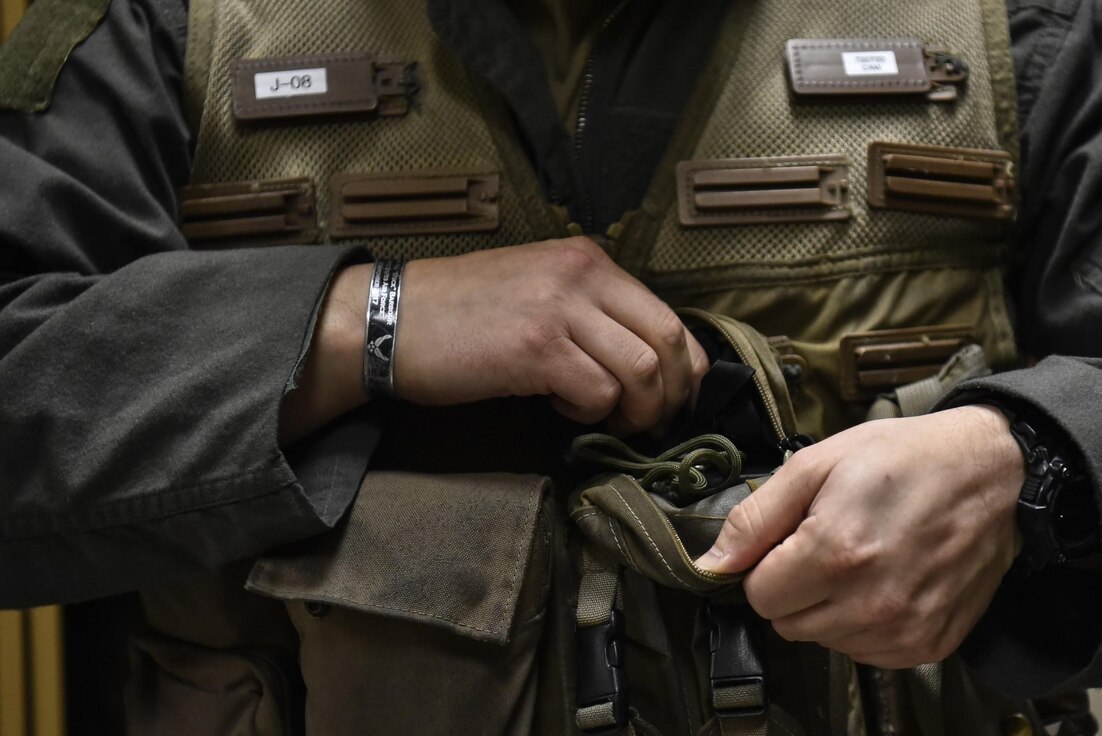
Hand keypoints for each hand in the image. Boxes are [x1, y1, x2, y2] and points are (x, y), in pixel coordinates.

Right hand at [395, 237, 708, 433]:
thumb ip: (591, 309)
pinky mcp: (535, 348)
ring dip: (633, 411)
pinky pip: (597, 394)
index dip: (683, 369)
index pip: (668, 316)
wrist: (391, 320)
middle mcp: (581, 274)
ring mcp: (559, 309)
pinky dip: (590, 415)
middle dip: (671, 396)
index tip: (673, 401)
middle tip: (651, 424)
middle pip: (666, 342)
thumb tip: (644, 360)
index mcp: (587, 259)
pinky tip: (561, 410)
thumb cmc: (462, 312)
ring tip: (606, 421)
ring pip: (640, 371)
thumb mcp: (538, 288)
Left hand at [695, 406, 1023, 667]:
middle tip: (826, 543)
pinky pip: (866, 652)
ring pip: (823, 639)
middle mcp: (870, 601)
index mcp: (835, 552)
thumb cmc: (902, 459)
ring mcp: (903, 629)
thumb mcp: (816, 464)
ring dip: (828, 606)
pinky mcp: (929, 644)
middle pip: (786, 622)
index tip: (790, 539)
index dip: (766, 564)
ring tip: (861, 557)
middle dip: (792, 585)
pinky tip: (884, 580)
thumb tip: (711, 563)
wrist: (990, 472)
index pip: (758, 594)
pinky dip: (864, 622)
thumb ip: (756, 518)